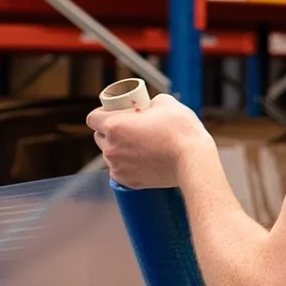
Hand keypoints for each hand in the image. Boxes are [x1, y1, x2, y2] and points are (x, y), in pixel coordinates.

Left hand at [86, 93, 214, 188]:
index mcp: (114, 126)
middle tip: (129, 129)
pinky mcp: (128, 183)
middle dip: (110, 132)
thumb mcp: (165, 103)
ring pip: (110, 155)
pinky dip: (127, 166)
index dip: (102, 114)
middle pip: (99, 137)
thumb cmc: (180, 130)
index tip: (114, 114)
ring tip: (139, 146)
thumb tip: (147, 106)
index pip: (92, 118)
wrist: (193, 161)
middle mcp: (111, 148)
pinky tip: (141, 160)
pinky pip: (120, 171)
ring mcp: (118, 168)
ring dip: (119, 149)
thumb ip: (148, 103)